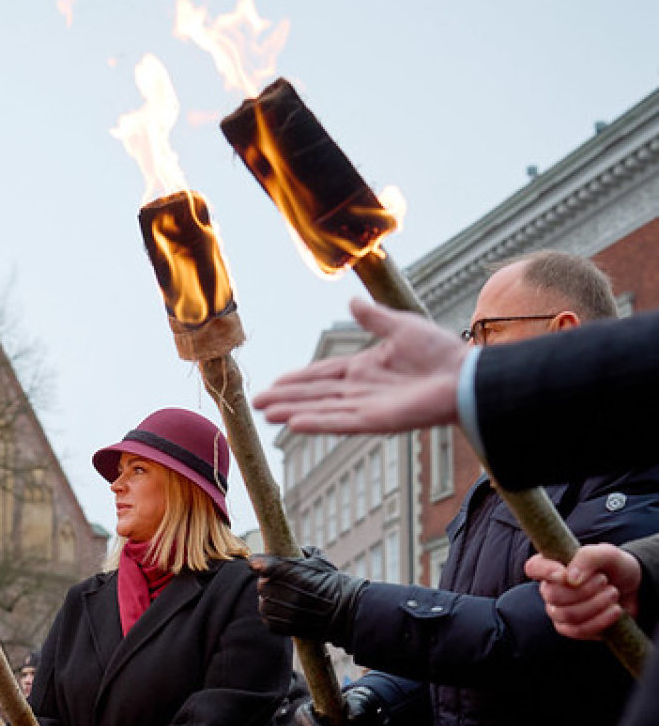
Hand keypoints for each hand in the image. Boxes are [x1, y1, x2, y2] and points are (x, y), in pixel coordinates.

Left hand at [251, 548, 366, 642]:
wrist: (347, 613)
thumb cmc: (334, 584)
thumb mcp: (320, 561)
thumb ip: (304, 552)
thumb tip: (298, 550)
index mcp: (286, 570)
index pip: (256, 563)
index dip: (259, 563)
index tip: (261, 565)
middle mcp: (281, 589)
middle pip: (261, 584)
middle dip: (270, 584)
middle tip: (285, 586)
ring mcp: (281, 609)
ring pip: (263, 602)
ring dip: (272, 601)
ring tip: (289, 601)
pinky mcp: (281, 626)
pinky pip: (268, 618)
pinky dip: (275, 616)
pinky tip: (289, 613)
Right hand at [253, 297, 466, 433]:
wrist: (467, 375)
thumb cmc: (442, 352)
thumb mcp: (402, 326)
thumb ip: (374, 318)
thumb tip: (352, 301)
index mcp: (365, 368)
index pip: (322, 375)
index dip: (297, 379)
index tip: (274, 383)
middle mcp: (362, 390)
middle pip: (315, 395)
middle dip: (286, 398)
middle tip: (257, 403)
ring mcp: (368, 407)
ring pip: (322, 409)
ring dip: (294, 411)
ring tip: (266, 415)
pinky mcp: (378, 421)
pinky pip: (341, 422)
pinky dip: (318, 423)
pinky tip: (295, 424)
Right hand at [525, 544, 642, 639]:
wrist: (633, 589)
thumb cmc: (615, 567)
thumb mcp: (607, 554)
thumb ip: (587, 558)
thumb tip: (570, 579)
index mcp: (552, 565)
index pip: (533, 568)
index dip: (546, 572)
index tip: (565, 574)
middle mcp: (550, 588)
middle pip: (552, 595)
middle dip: (585, 590)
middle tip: (605, 581)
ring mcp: (559, 610)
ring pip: (566, 615)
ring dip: (596, 605)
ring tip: (613, 593)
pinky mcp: (572, 628)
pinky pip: (577, 630)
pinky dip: (600, 621)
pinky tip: (615, 610)